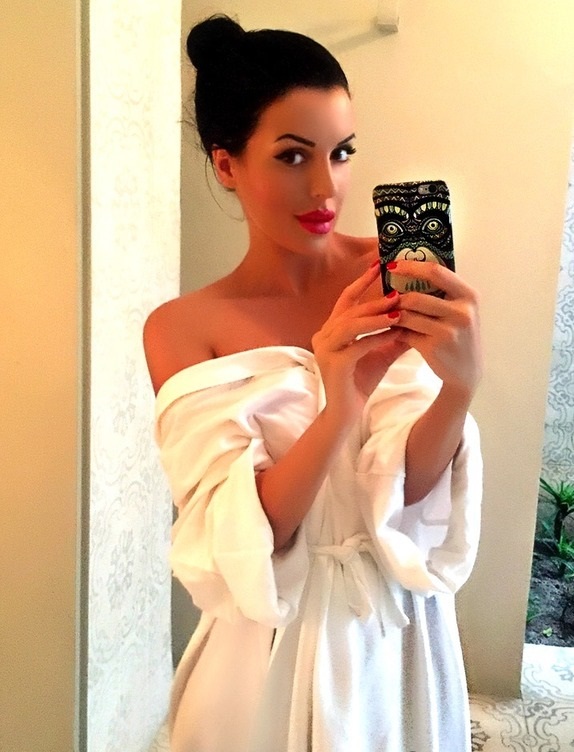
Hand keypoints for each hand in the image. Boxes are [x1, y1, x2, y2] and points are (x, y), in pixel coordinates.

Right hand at [312, 263, 409, 423]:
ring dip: (376, 316)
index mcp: (331, 329)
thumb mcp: (380, 352)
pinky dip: (376, 338)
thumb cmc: (360, 382)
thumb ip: (394, 334)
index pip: (346, 299)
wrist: (346, 414)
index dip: (362, 282)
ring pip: (351, 324)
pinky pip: (356, 346)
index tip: (380, 266)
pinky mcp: (332, 364)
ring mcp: (325, 349)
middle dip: (375, 299)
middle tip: (398, 291)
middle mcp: (323, 335)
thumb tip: (417, 315)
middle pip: (350, 309)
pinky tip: (394, 334)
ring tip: (398, 310)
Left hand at [390, 260, 481, 397]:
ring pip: (407, 315)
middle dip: (396, 298)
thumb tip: (409, 267)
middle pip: (416, 297)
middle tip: (386, 297)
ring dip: (393, 314)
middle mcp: (461, 312)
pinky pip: (405, 333)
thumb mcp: (460, 310)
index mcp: (469, 296)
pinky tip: (391, 330)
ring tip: (388, 314)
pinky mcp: (434, 348)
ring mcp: (448, 331)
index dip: (411, 266)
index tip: (392, 264)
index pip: (436, 272)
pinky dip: (395, 330)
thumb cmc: (459, 335)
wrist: (467, 372)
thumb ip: (443, 292)